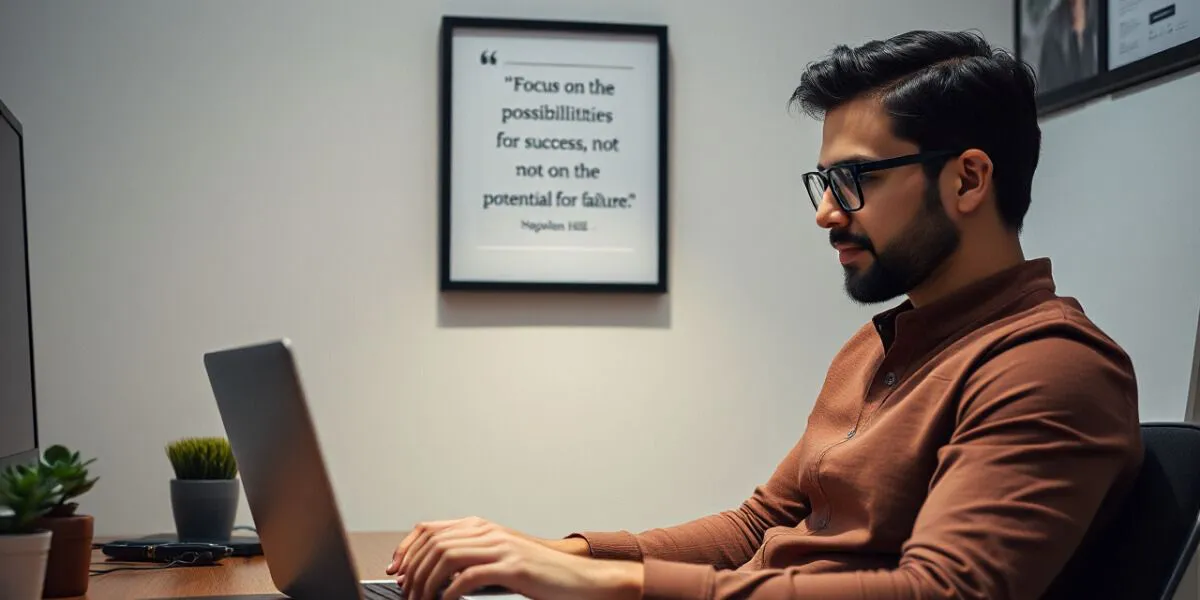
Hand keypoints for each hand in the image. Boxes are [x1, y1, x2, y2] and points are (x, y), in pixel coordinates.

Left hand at [386, 516, 640, 599]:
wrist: (575, 577)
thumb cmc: (537, 571)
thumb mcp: (498, 555)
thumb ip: (470, 554)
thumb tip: (432, 568)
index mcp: (481, 526)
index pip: (429, 529)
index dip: (406, 549)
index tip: (396, 570)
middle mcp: (488, 531)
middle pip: (433, 543)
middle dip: (413, 570)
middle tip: (407, 593)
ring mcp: (501, 547)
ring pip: (447, 558)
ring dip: (428, 583)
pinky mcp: (512, 567)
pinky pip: (470, 576)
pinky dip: (451, 591)